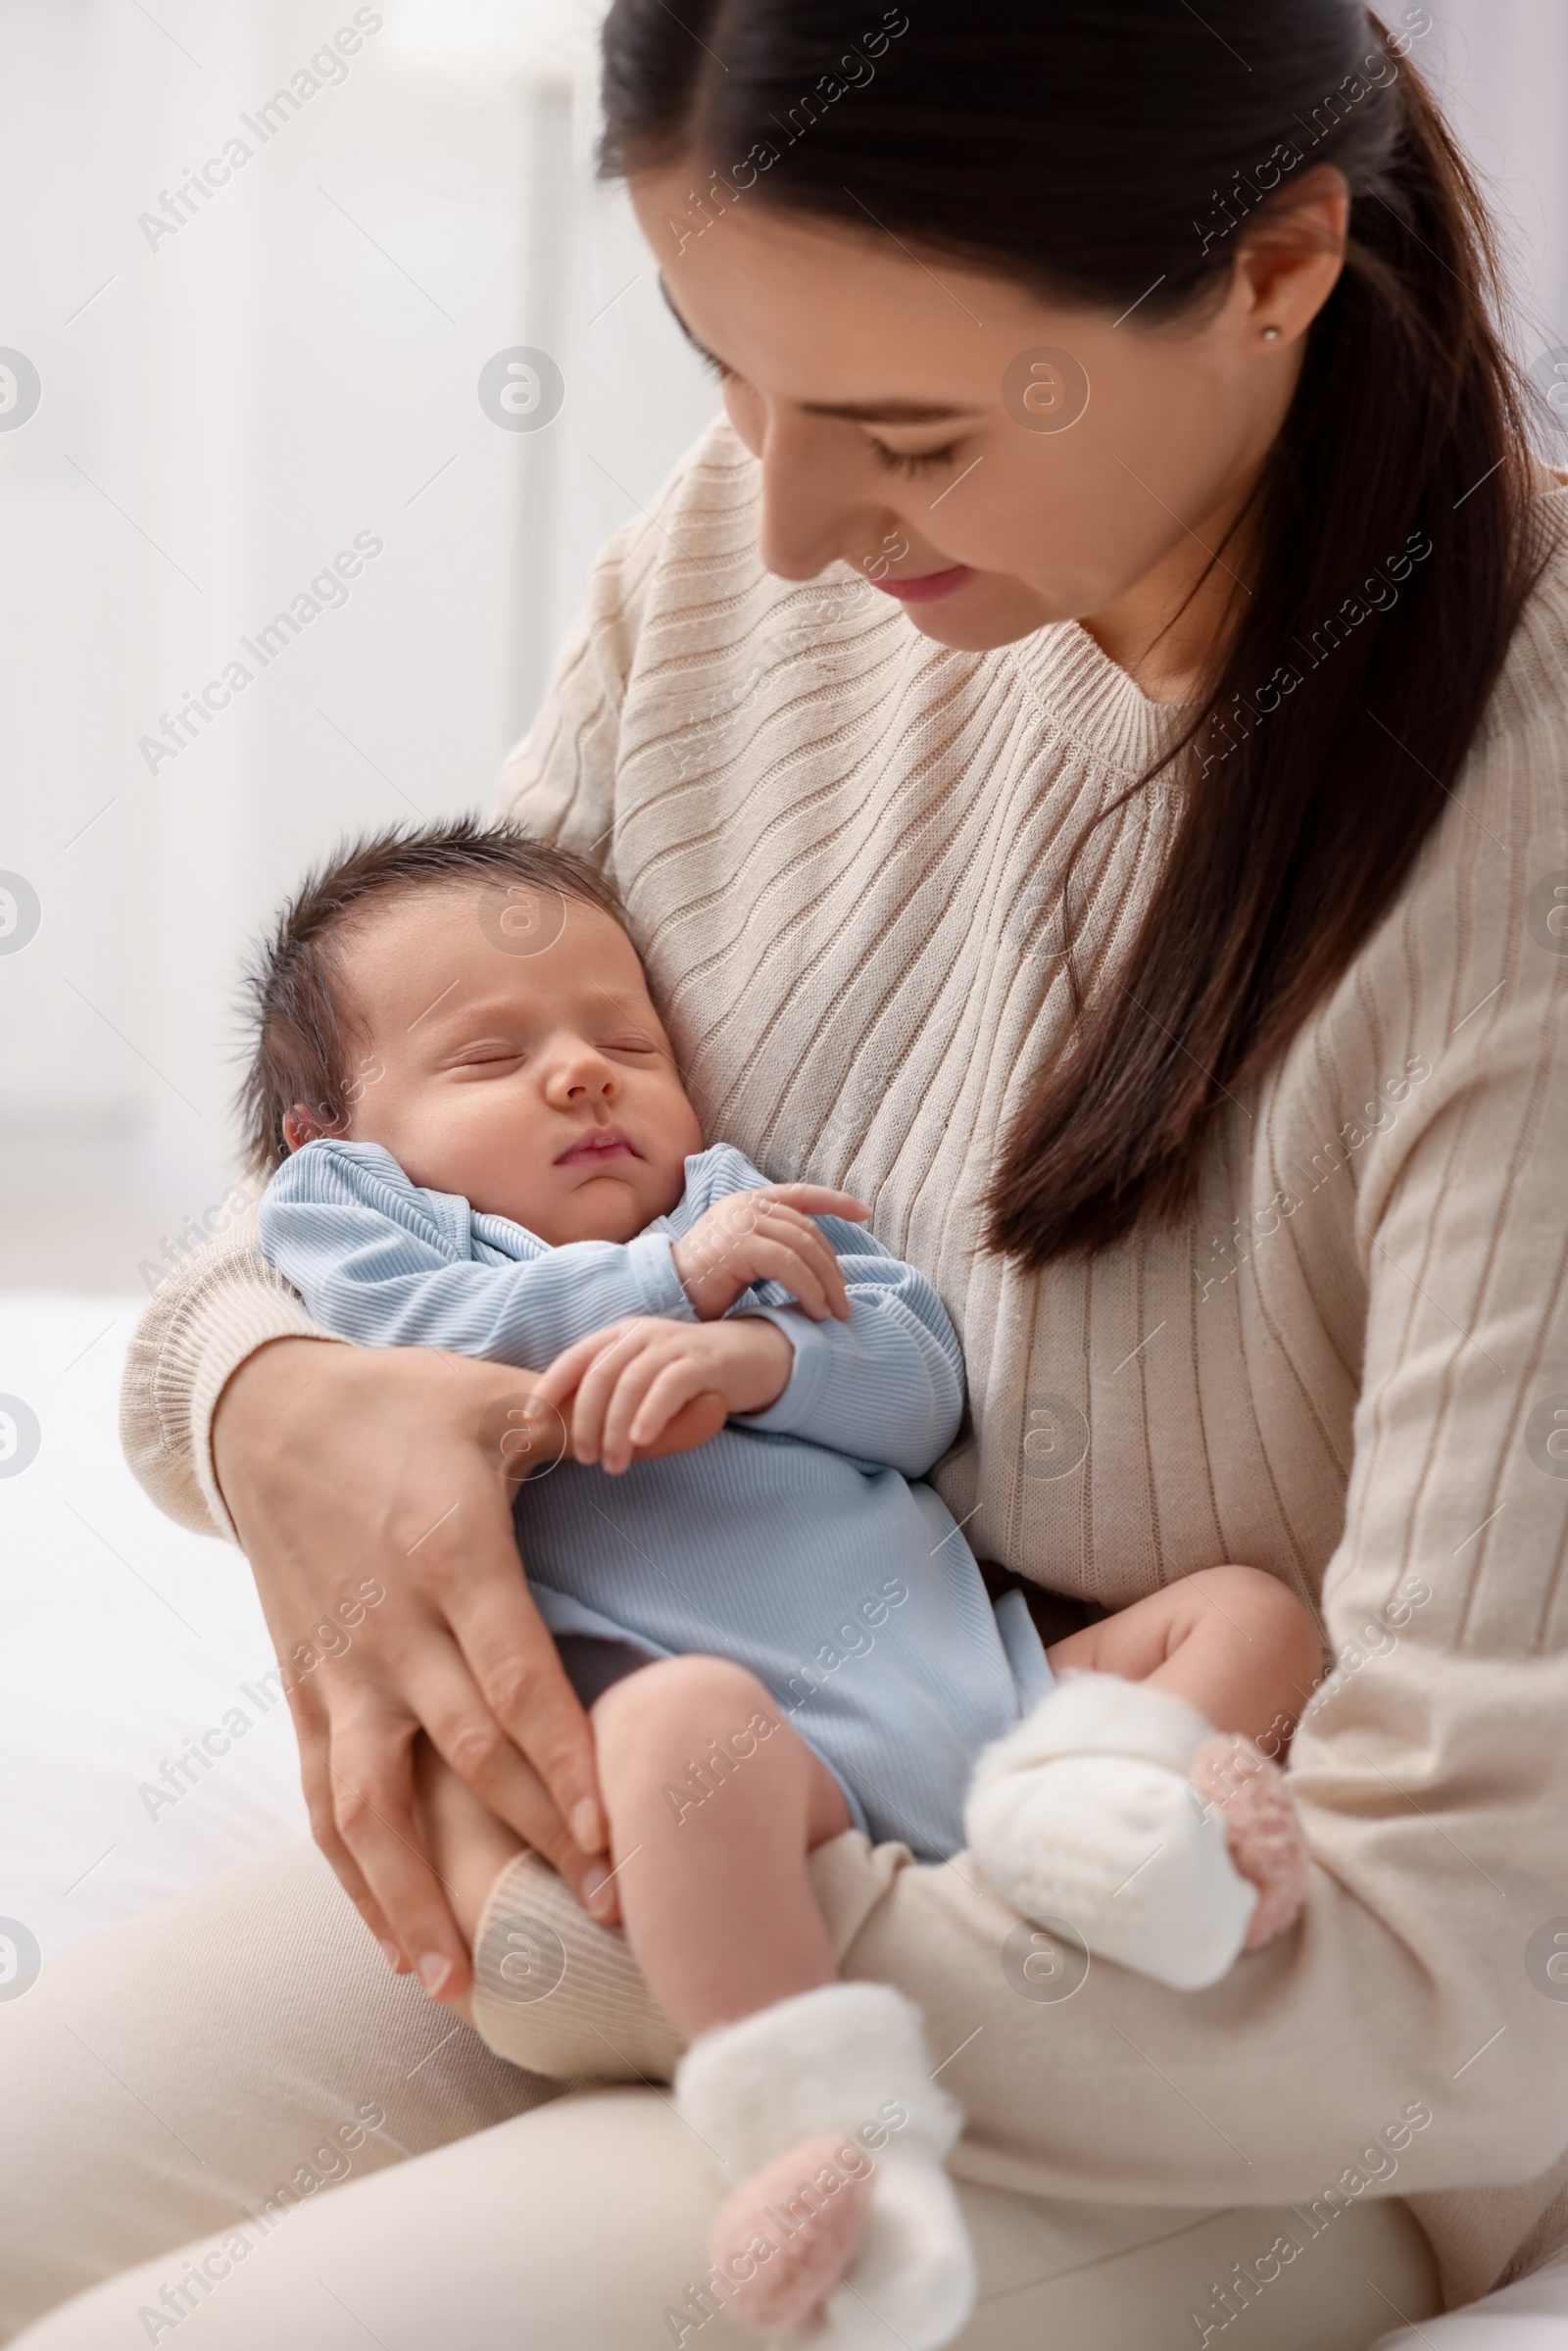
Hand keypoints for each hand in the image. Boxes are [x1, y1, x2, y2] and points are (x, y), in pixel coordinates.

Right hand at [210, 1338, 722, 2004]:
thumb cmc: (403, 1404)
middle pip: (464, 1758)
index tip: (611, 1838)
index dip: (561, 1765)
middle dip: (533, 1843)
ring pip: (371, 1807)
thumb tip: (699, 1419)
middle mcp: (389, 1628)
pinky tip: (398, 1950)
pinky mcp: (304, 1693)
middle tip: (602, 1917)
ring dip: (415, 1901)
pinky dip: (355, 1884)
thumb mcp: (500, 1399)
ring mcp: (339, 1671)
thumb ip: (593, 1425)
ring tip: (469, 1986)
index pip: (512, 1681)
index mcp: (449, 1556)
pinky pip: (322, 1804)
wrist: (264, 1413)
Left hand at [530, 1314, 793, 1472]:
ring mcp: (673, 1345)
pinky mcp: (702, 1362)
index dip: (549, 1388)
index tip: (529, 1421)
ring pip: (630, 1384)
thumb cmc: (691, 1375)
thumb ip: (615, 1390)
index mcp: (621, 1335)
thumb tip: (570, 1431)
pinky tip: (641, 1441)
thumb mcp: (647, 1375)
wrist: (754, 1356)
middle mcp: (642, 1334)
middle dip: (584, 1421)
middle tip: (583, 1458)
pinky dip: (650, 1414)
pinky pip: (668, 1387)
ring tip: (613, 1464)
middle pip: (599, 1376)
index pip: (575, 1358)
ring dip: (614, 1429)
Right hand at [671, 1183, 867, 1320]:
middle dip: (833, 1268)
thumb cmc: (702, 1287)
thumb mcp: (742, 1259)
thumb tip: (816, 1266)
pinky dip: (809, 1289)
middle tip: (845, 1303)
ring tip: (835, 1313)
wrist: (663, 1297)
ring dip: (826, 1283)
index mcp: (747, 1202)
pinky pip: (789, 1265)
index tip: (864, 1212)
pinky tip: (815, 1310)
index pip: (800, 1194)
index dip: (835, 1201)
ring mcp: (741, 1221)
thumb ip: (772, 1249)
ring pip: (804, 1248)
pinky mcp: (738, 1244)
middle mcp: (745, 1205)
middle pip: (809, 1231)